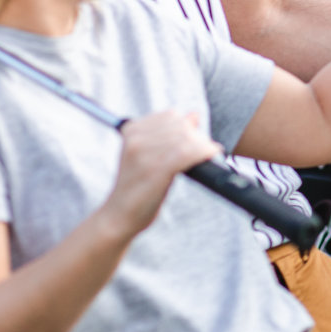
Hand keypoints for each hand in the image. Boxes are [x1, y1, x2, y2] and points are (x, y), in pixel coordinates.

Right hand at [101, 111, 220, 239]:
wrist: (119, 216)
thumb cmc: (138, 186)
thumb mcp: (149, 154)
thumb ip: (169, 134)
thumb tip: (194, 116)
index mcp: (131, 130)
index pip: (171, 116)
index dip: (187, 127)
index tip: (192, 141)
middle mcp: (136, 139)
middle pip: (181, 125)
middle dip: (196, 137)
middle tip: (201, 153)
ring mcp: (145, 154)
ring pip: (187, 138)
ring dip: (202, 146)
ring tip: (205, 157)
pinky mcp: (156, 170)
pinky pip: (188, 153)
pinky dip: (204, 152)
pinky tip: (211, 155)